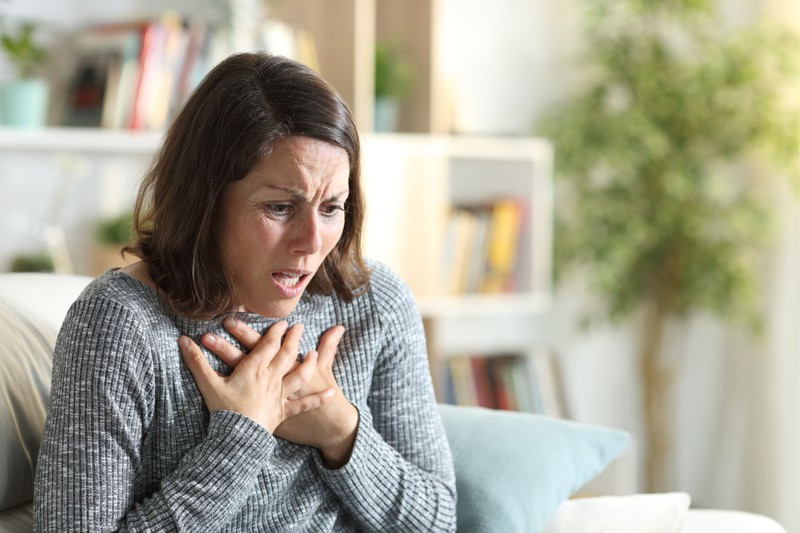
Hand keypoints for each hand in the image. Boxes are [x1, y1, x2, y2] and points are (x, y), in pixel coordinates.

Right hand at [203, 318, 358, 466]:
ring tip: (313, 353)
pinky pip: (304, 405)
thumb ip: (196, 361)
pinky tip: (332, 393)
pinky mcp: (284, 412)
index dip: (275, 332)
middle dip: (293, 339)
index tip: (282, 322)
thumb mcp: (208, 383)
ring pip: (298, 376)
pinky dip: (318, 399)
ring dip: (307, 363)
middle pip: (286, 355)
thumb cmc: (222, 410)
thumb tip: (182, 340)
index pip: (267, 345)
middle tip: (300, 327)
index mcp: (254, 369)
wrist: (236, 438)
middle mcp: (270, 379)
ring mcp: (279, 396)